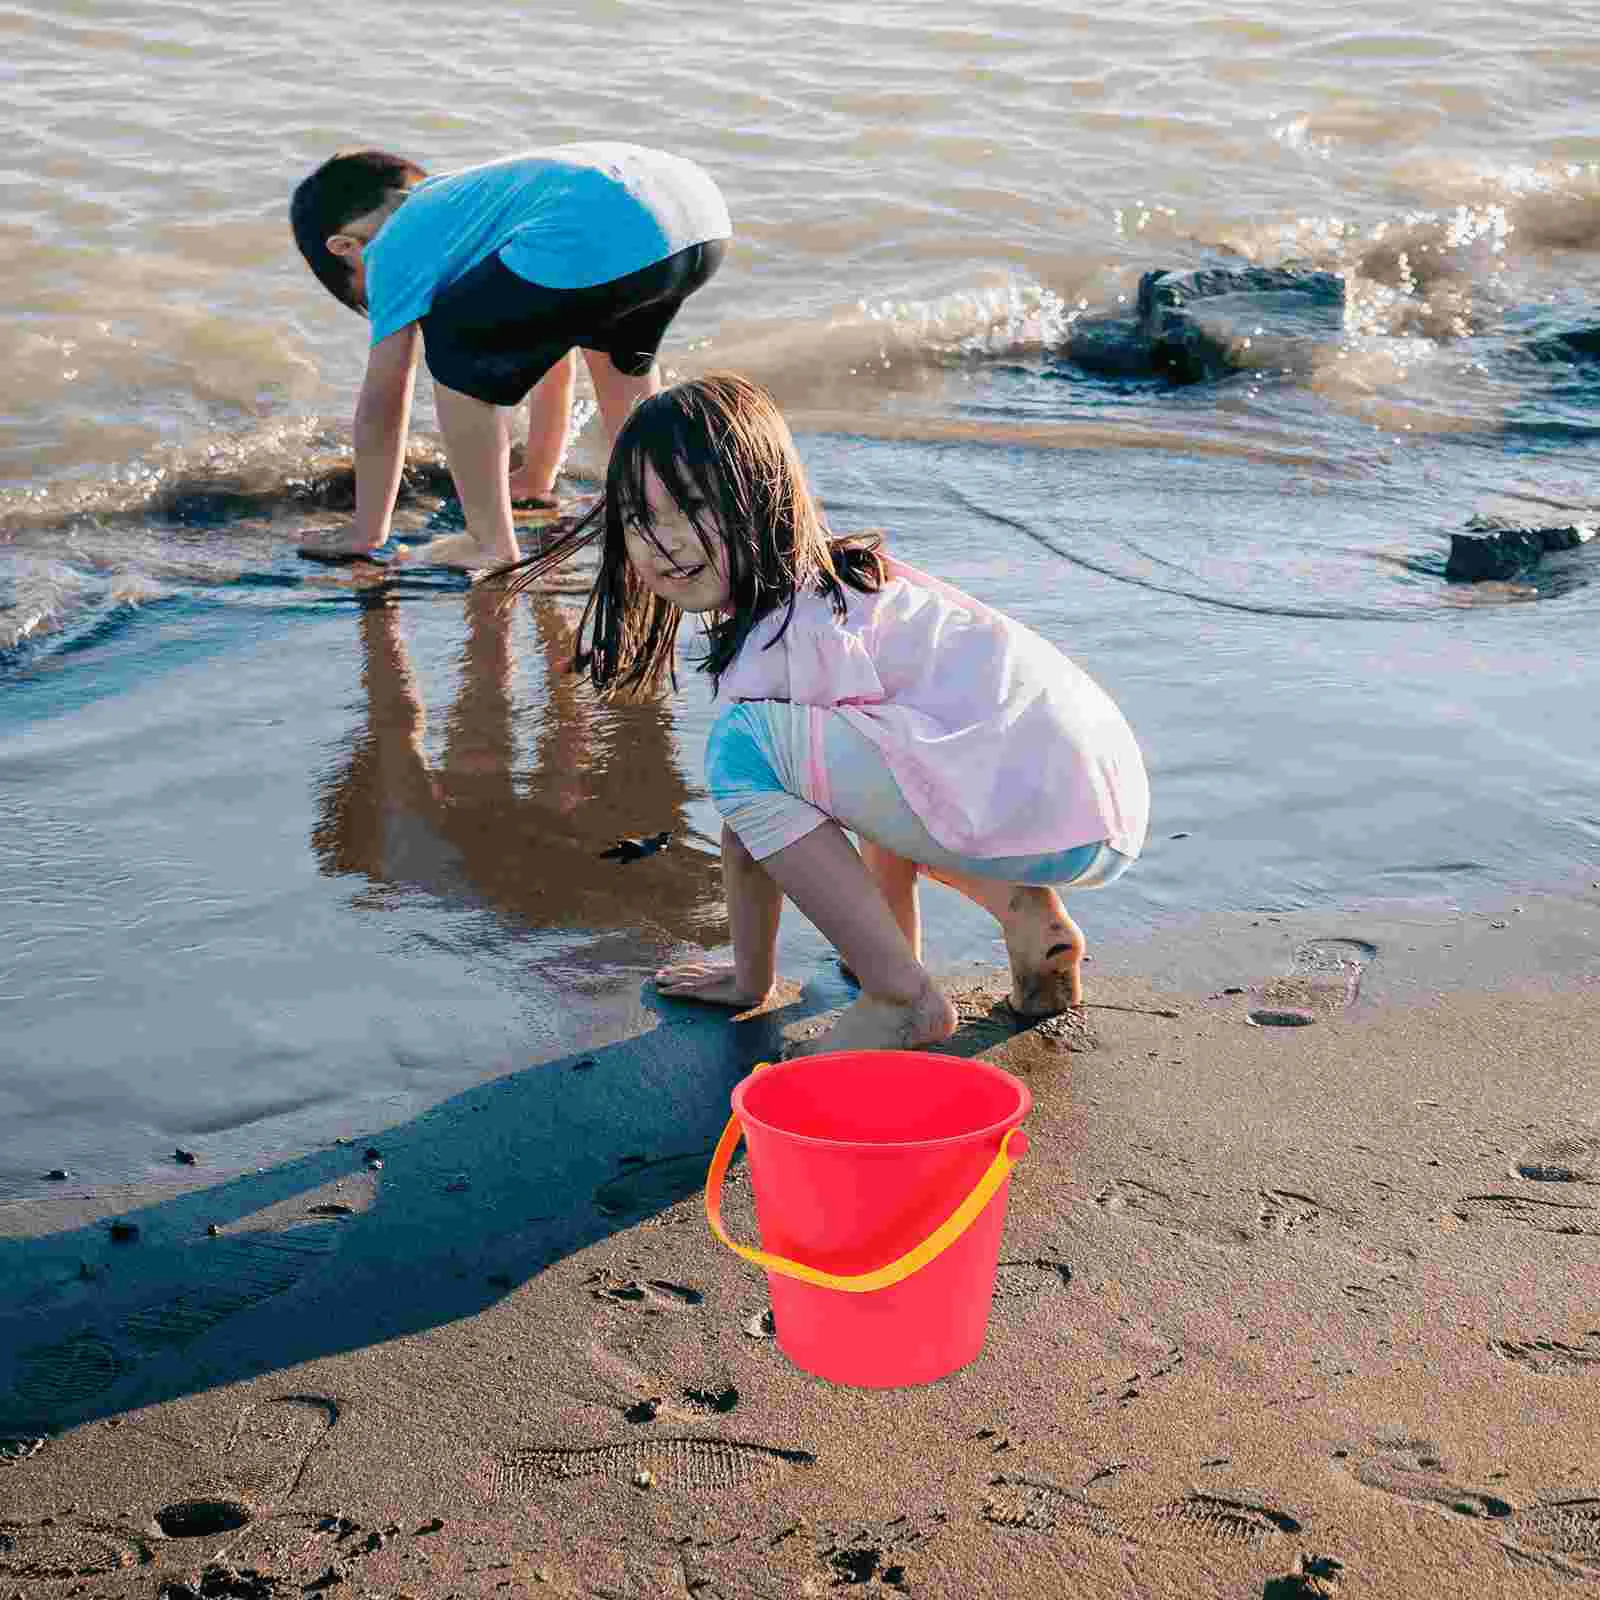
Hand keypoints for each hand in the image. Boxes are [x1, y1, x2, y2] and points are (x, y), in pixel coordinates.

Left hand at [653, 961, 768, 1009]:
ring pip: (682, 979)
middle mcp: (708, 973)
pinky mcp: (702, 991)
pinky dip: (672, 991)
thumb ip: (745, 975)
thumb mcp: (749, 977)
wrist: (755, 983)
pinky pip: (683, 991)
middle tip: (660, 973)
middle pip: (687, 971)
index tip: (677, 968)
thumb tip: (755, 981)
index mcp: (718, 969)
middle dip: (674, 972)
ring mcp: (704, 981)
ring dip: (669, 980)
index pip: (699, 967)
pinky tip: (662, 992)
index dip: (687, 968)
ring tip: (657, 979)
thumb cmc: (756, 980)